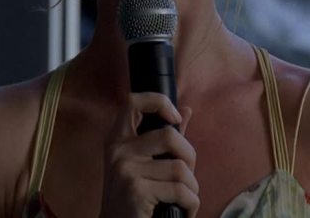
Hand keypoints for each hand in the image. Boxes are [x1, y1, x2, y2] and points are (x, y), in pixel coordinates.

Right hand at [99, 92, 197, 217]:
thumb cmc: (136, 198)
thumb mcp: (145, 165)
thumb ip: (165, 139)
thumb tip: (186, 110)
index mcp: (118, 139)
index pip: (133, 102)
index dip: (159, 102)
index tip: (175, 118)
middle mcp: (118, 151)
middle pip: (170, 136)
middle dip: (189, 158)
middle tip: (187, 178)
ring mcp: (125, 170)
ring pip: (180, 167)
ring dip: (192, 188)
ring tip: (185, 199)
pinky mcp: (135, 190)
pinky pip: (180, 190)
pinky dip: (191, 203)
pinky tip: (185, 211)